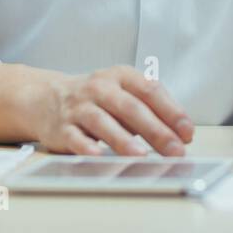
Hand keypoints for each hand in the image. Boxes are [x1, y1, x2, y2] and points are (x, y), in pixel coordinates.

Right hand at [29, 65, 194, 156]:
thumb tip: (179, 133)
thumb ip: (149, 109)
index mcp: (120, 76)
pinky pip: (75, 137)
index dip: (171, 111)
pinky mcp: (62, 127)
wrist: (45, 98)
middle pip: (130, 107)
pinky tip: (98, 156)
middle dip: (156, 130)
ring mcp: (79, 107)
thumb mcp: (123, 93)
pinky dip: (86, 146)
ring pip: (103, 121)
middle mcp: (100, 88)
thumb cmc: (96, 98)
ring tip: (141, 155)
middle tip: (175, 150)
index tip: (187, 131)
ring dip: (122, 139)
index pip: (150, 90)